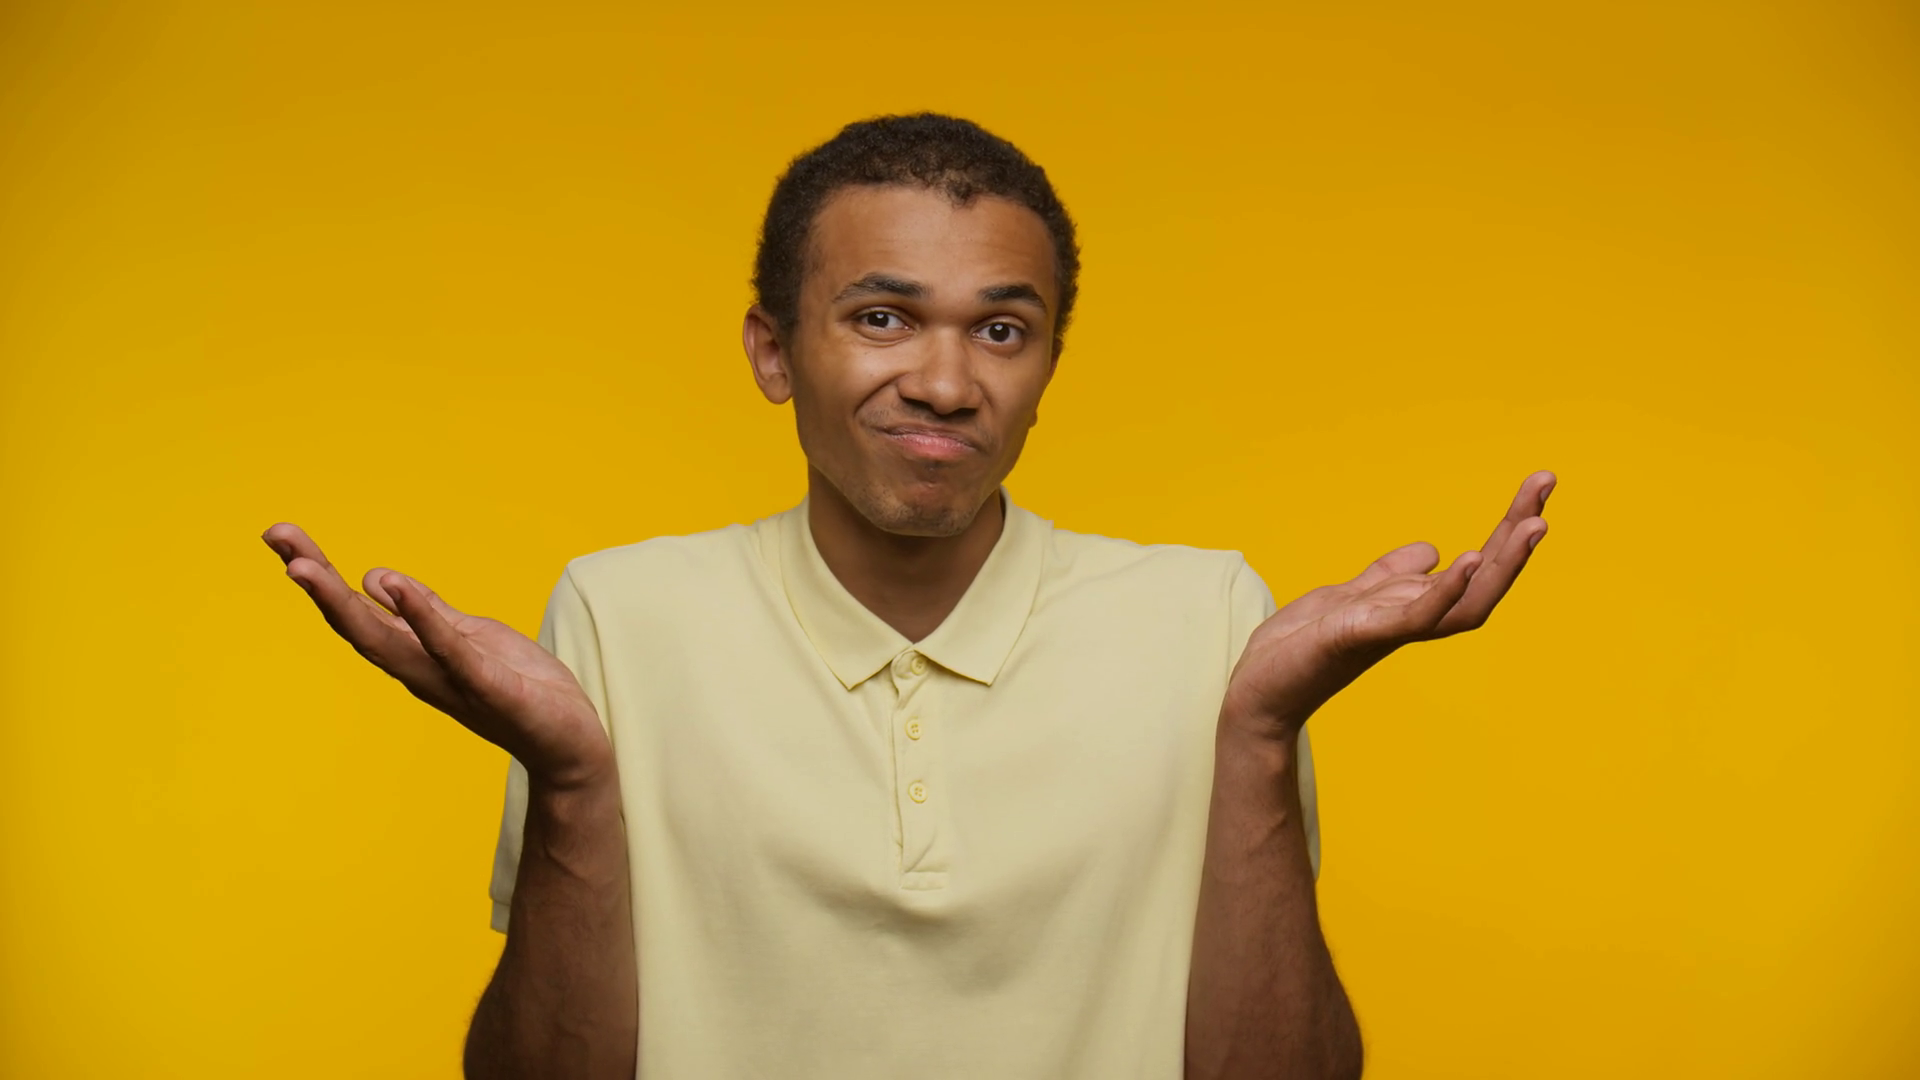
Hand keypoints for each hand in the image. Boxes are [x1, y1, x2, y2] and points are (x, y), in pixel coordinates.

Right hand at [262, 524, 610, 789]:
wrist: (570, 743)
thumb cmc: (520, 687)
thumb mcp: (470, 636)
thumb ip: (427, 612)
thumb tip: (374, 579)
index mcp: (416, 653)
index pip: (356, 610)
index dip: (319, 575)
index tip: (282, 538)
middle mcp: (420, 669)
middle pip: (354, 623)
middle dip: (315, 581)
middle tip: (277, 538)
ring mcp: (450, 680)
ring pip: (386, 640)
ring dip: (344, 603)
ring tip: (307, 566)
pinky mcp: (489, 687)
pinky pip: (450, 650)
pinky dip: (421, 619)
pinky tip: (395, 588)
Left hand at [1221, 471, 1555, 739]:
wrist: (1260, 688)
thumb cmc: (1301, 647)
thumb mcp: (1350, 595)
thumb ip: (1390, 575)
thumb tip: (1432, 550)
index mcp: (1413, 606)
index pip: (1477, 565)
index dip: (1507, 528)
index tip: (1538, 487)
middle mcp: (1413, 620)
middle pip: (1485, 580)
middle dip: (1517, 533)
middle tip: (1546, 485)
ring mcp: (1390, 630)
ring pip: (1466, 604)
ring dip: (1502, 564)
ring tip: (1532, 524)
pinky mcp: (1360, 635)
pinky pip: (1415, 617)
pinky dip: (1446, 591)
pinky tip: (1469, 560)